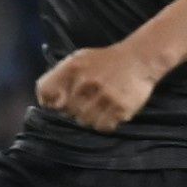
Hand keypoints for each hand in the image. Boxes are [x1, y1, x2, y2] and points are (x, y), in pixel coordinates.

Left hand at [35, 42, 159, 131]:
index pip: (46, 92)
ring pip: (84, 122)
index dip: (50, 101)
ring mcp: (104, 97)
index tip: (58, 103)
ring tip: (99, 107)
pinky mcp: (121, 108)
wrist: (140, 59)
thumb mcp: (79, 59)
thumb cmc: (106, 61)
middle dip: (74, 110)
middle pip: (66, 112)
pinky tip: (110, 113)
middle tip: (86, 102)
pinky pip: (103, 127)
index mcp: (73, 68)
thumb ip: (61, 76)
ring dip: (90, 118)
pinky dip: (105, 123)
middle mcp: (86, 83)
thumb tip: (47, 101)